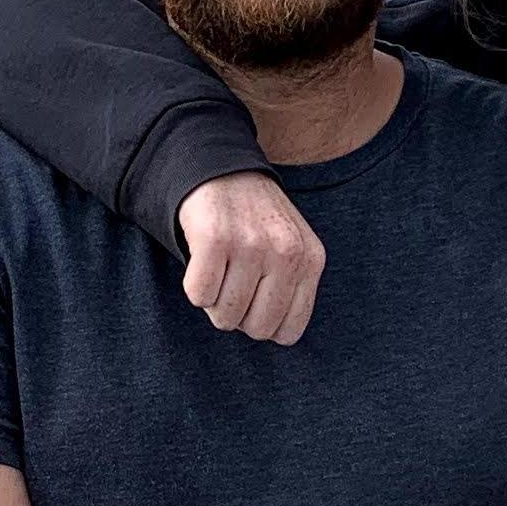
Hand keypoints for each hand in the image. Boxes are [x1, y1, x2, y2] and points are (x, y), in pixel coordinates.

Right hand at [174, 175, 327, 344]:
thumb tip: (274, 335)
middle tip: (234, 282)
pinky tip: (204, 259)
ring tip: (220, 268)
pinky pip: (199, 295)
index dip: (264, 323)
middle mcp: (286, 252)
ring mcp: (251, 244)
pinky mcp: (215, 238)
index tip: (255, 298)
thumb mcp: (291, 249)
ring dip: (214, 300)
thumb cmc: (255, 221)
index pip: (288, 332)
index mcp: (311, 260)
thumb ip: (293, 289)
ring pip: (225, 316)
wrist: (221, 170)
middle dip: (239, 314)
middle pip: (257, 329)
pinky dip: (195, 285)